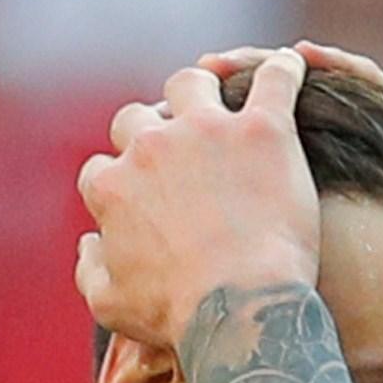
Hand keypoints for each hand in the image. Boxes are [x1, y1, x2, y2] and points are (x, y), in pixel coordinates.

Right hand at [73, 48, 321, 349]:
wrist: (241, 310)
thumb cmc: (177, 316)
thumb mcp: (109, 304)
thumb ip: (89, 268)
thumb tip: (90, 242)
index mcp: (111, 185)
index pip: (104, 167)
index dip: (124, 180)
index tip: (146, 196)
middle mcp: (150, 147)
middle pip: (139, 116)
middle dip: (154, 129)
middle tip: (182, 147)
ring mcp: (207, 132)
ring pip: (193, 83)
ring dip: (203, 90)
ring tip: (224, 102)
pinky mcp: (263, 131)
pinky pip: (276, 80)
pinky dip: (284, 69)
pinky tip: (293, 66)